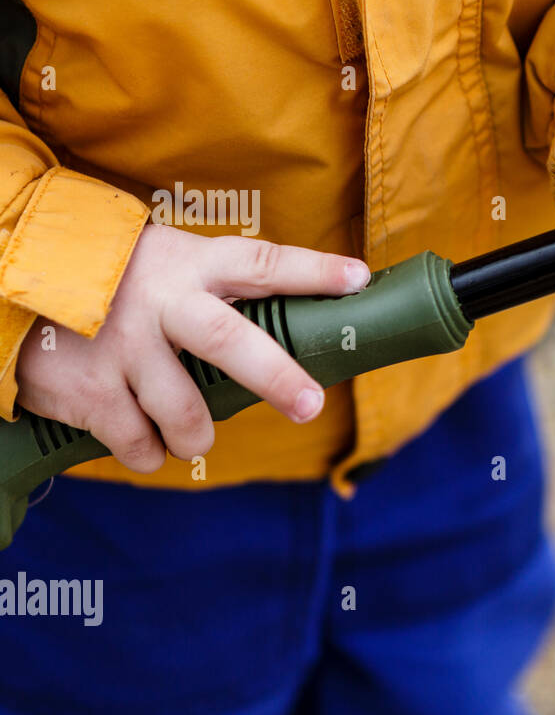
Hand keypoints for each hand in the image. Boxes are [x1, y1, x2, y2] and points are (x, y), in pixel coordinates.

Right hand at [15, 223, 369, 472]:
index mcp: (190, 266)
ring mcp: (122, 348)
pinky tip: (143, 438)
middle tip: (310, 405)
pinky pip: (139, 443)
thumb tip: (295, 325)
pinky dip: (150, 452)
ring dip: (197, 436)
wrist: (14, 279)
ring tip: (193, 435)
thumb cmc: (115, 278)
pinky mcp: (89, 391)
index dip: (312, 272)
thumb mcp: (169, 262)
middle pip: (229, 341)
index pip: (262, 265)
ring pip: (186, 414)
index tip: (359, 279)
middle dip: (276, 377)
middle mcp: (160, 304)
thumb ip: (220, 290)